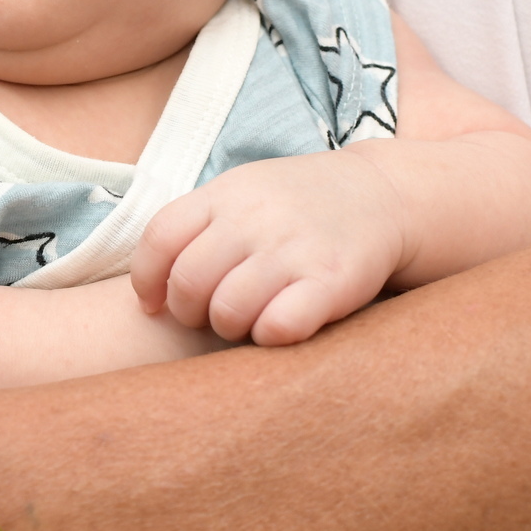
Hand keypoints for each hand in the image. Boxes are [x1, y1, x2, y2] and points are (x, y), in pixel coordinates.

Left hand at [131, 147, 404, 345]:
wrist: (383, 195)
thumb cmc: (298, 206)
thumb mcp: (243, 193)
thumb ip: (196, 227)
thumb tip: (148, 293)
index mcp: (226, 194)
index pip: (160, 239)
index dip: (147, 281)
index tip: (155, 304)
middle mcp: (255, 218)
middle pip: (189, 283)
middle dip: (189, 313)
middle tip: (209, 315)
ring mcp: (294, 247)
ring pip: (228, 311)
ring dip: (229, 329)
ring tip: (245, 321)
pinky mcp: (332, 280)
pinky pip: (278, 327)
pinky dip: (269, 337)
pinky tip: (279, 326)